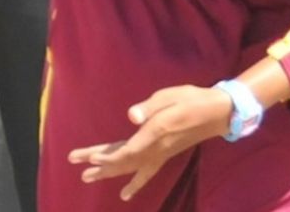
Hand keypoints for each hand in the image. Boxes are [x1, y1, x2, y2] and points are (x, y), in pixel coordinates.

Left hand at [68, 84, 231, 201]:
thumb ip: (150, 106)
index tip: (90, 159)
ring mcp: (160, 154)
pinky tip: (125, 193)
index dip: (108, 156)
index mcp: (155, 132)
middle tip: (74, 162)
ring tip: (87, 176)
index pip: (127, 150)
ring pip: (130, 168)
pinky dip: (134, 184)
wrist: (215, 113)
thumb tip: (131, 116)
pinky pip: (146, 173)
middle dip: (98, 162)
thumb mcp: (170, 96)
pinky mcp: (164, 155)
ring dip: (108, 171)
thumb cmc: (191, 99)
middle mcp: (156, 148)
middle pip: (122, 160)